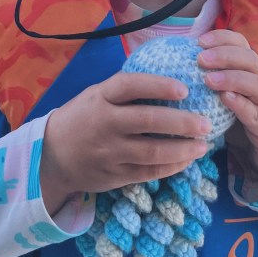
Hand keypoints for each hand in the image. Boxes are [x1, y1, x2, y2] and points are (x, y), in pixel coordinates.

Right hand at [40, 72, 209, 214]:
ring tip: (203, 145)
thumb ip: (125, 91)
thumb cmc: (83, 118)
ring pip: (153, 151)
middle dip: (182, 122)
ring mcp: (109, 152)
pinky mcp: (114, 175)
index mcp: (100, 97)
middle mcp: (105, 123)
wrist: (52, 156)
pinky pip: (149, 172)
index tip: (184, 89)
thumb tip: (171, 81)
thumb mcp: (96, 96)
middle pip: (148, 121)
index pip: (130, 86)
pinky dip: (171, 166)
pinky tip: (186, 160)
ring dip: (183, 149)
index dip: (158, 86)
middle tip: (205, 123)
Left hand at [197, 29, 257, 184]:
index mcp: (251, 72)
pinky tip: (225, 99)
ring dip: (232, 78)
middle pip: (251, 60)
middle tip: (201, 58)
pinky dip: (241, 105)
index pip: (242, 45)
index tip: (199, 41)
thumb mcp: (229, 95)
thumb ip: (211, 80)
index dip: (222, 39)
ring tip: (208, 79)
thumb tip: (176, 64)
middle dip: (225, 55)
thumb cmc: (244, 117)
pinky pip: (256, 114)